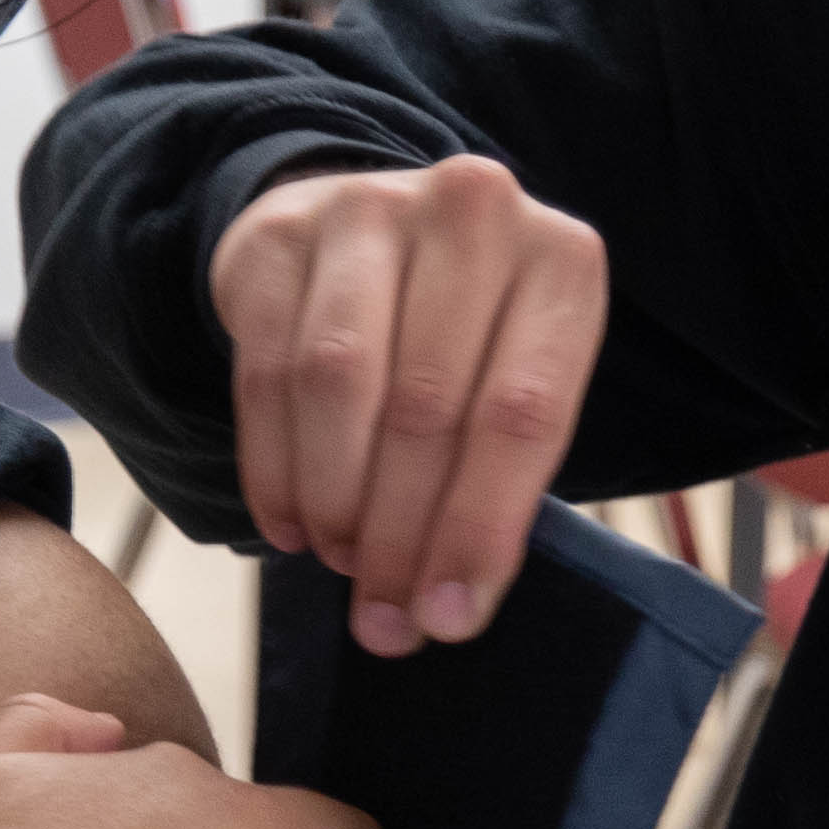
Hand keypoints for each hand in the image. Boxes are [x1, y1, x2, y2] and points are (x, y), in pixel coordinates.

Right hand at [209, 156, 610, 659]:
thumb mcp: (515, 386)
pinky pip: (266, 371)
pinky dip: (274, 467)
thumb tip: (436, 617)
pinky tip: (288, 523)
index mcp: (562, 261)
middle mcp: (473, 213)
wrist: (377, 231)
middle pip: (428, 406)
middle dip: (400, 533)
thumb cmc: (467, 336)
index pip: (522, 414)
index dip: (479, 528)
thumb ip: (494, 492)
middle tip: (383, 614)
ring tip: (340, 559)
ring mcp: (369, 210)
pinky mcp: (279, 232)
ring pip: (338, 383)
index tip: (448, 618)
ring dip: (335, 500)